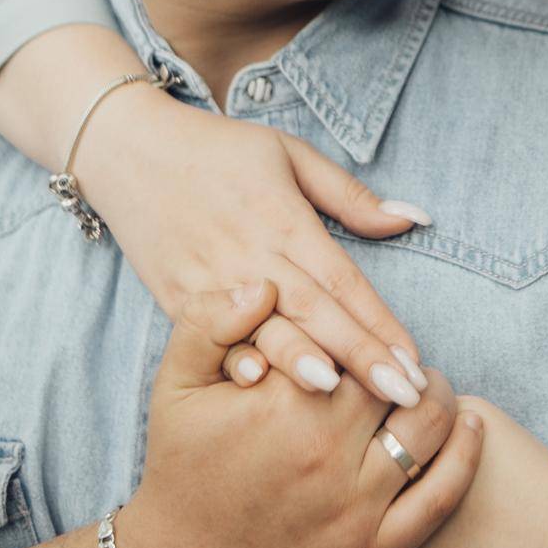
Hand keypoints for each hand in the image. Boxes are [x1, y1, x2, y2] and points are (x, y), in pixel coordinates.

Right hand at [76, 85, 432, 403]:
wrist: (132, 151)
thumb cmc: (220, 150)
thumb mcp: (291, 155)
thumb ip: (351, 195)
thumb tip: (413, 218)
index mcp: (286, 220)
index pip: (343, 281)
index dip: (380, 322)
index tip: (415, 361)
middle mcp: (252, 254)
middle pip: (315, 312)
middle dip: (360, 357)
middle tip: (403, 396)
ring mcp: (212, 280)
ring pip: (265, 329)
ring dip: (304, 363)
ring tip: (340, 397)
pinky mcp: (178, 299)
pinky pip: (212, 337)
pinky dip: (235, 360)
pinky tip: (259, 387)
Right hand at [117, 280, 483, 547]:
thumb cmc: (183, 471)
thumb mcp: (175, 386)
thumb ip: (209, 322)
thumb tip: (263, 284)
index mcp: (283, 404)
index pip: (350, 339)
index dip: (361, 330)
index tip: (363, 332)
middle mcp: (325, 453)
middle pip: (398, 377)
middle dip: (402, 362)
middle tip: (399, 359)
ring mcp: (355, 506)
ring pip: (431, 426)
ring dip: (440, 396)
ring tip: (427, 386)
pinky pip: (443, 495)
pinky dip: (466, 453)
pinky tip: (470, 424)